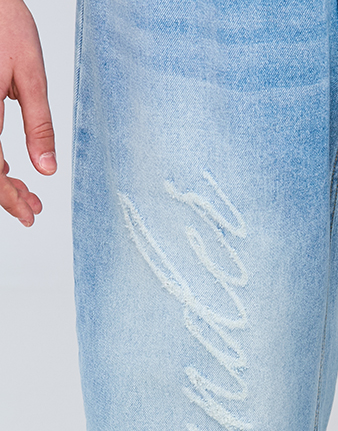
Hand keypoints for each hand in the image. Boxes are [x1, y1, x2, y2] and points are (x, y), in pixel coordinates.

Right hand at [0, 0, 55, 225]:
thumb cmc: (4, 22)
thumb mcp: (31, 76)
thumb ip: (39, 125)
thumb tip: (47, 169)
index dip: (9, 198)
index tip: (29, 215)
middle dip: (6, 194)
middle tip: (32, 208)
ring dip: (0, 178)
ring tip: (27, 192)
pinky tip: (8, 166)